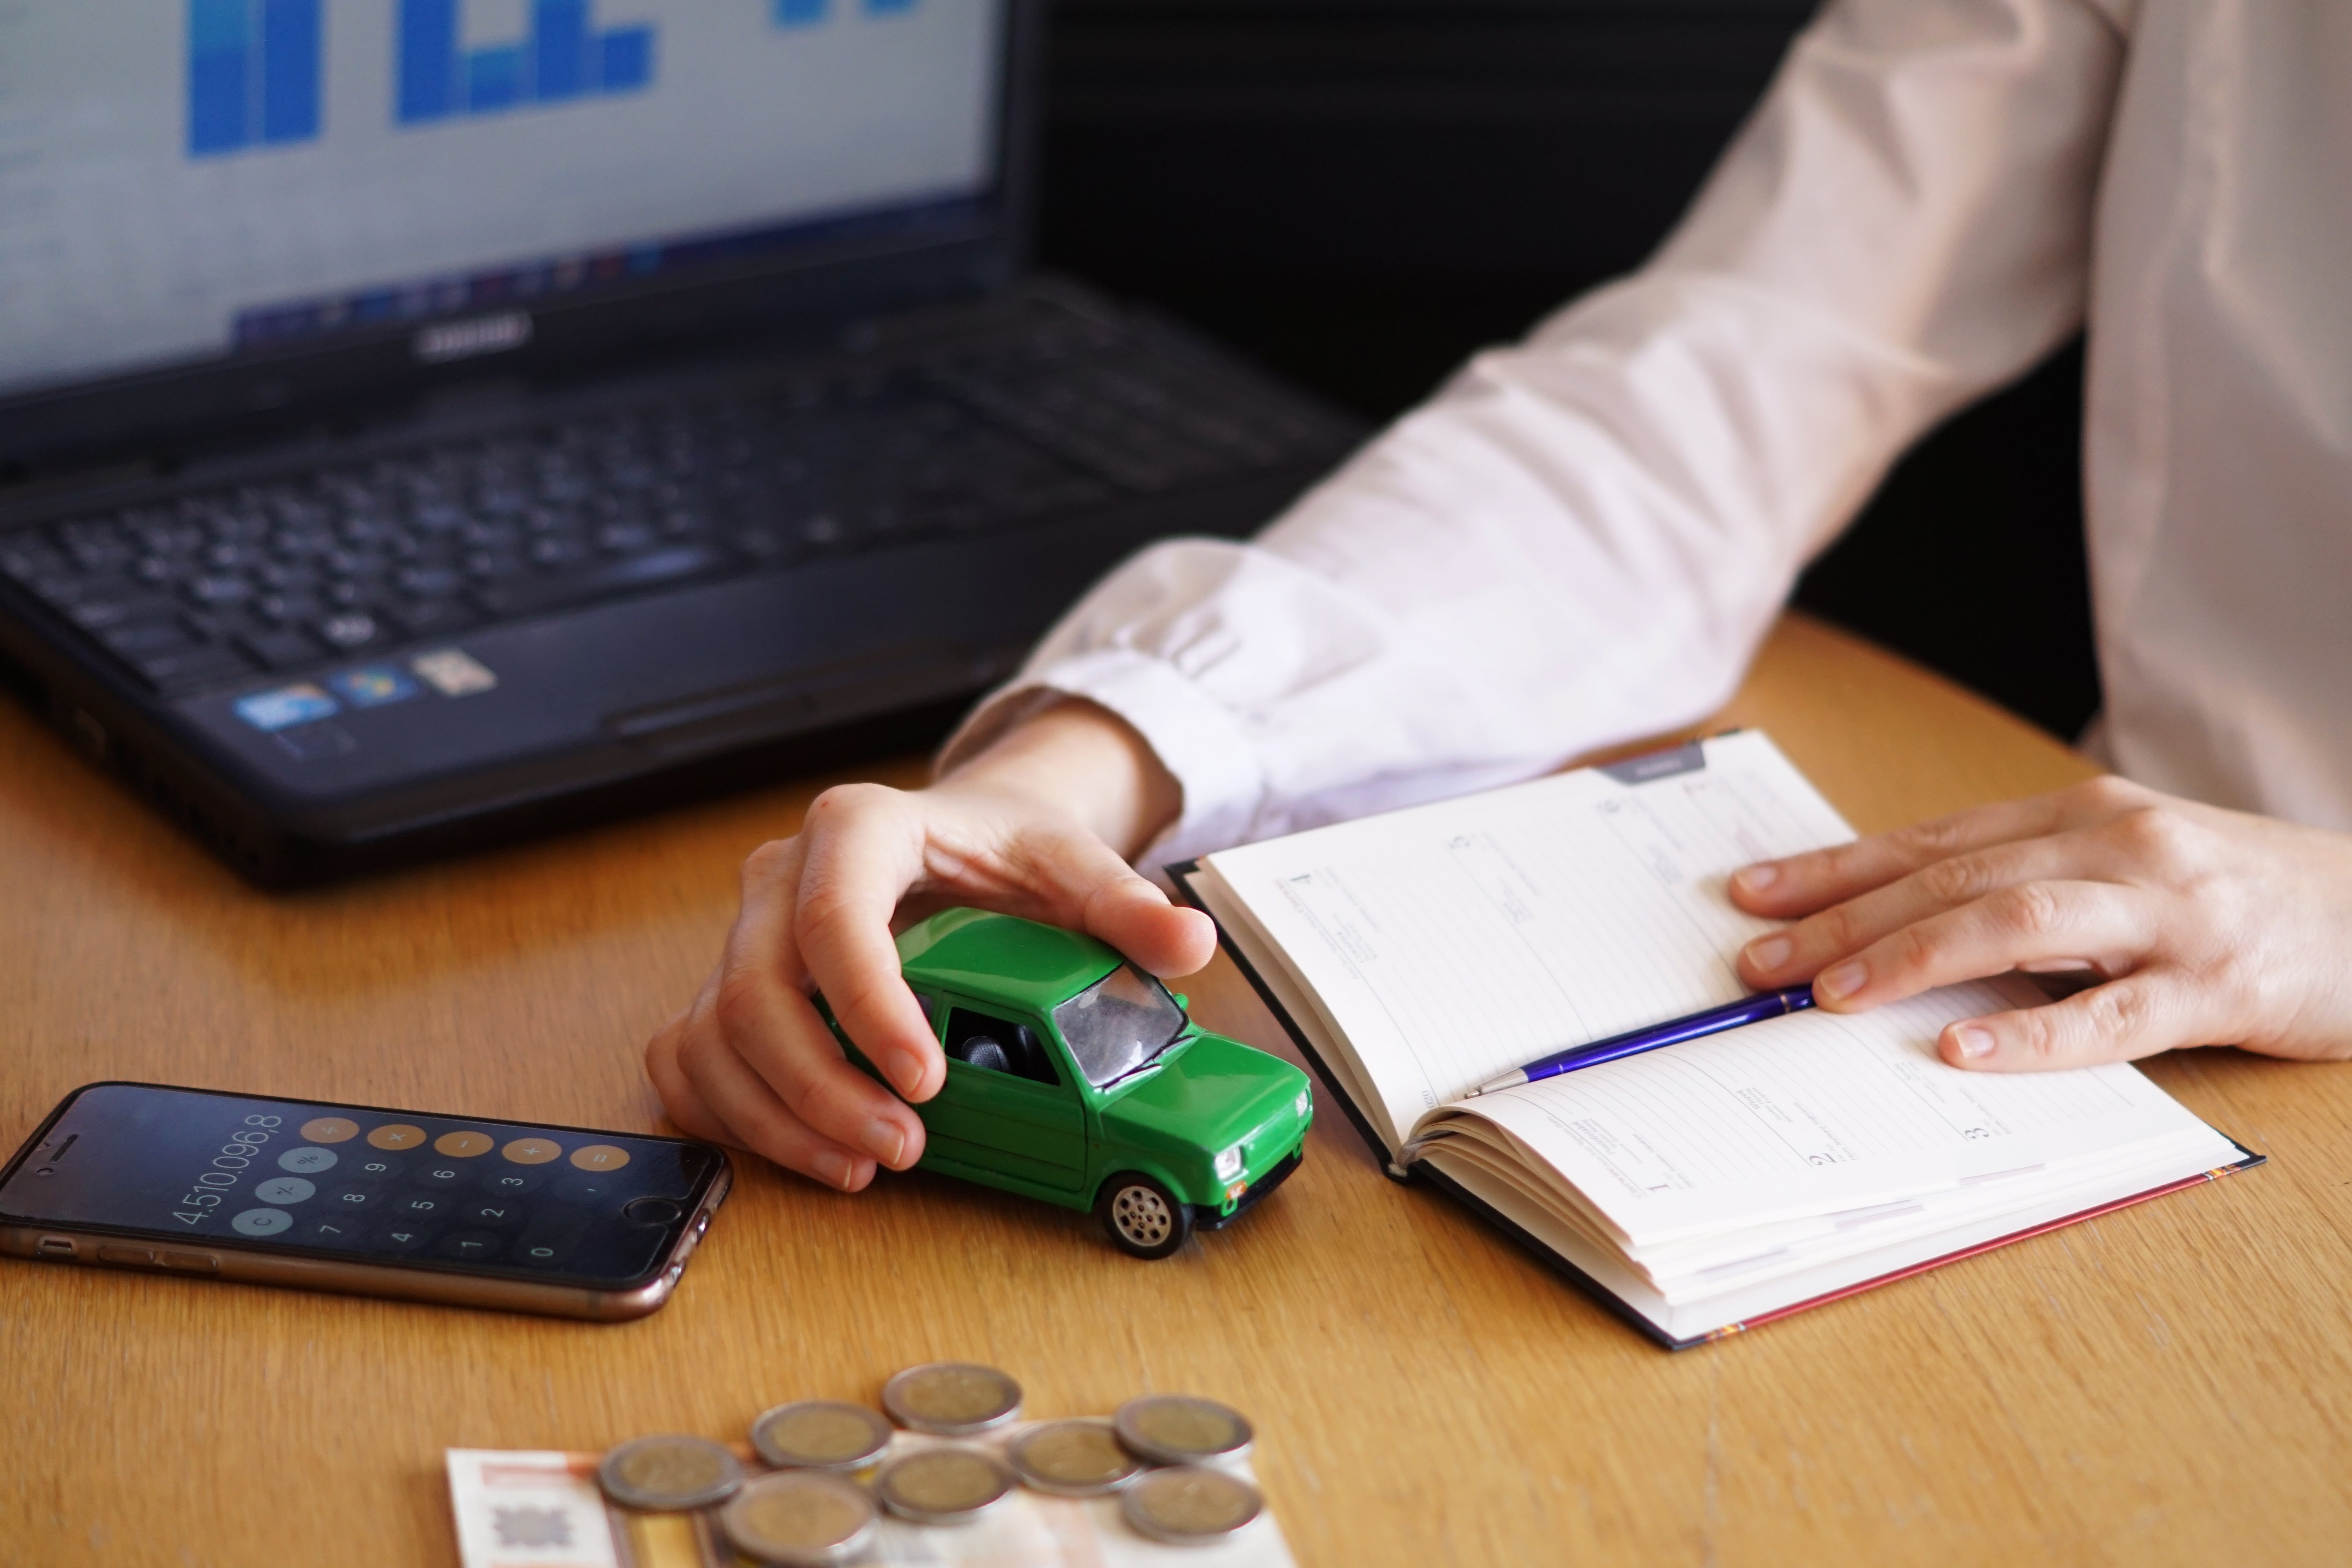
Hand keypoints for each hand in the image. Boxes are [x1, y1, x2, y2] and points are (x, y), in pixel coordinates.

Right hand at [646, 700, 1215, 1189]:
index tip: (924, 1081)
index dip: (867, 1006)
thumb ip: (1127, 904)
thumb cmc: (1006, 848)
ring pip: (713, 1034)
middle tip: (903, 1148)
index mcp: (860, 827)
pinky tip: (803, 1152)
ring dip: (778, 1116)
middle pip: (753, 990)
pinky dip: (731, 1115)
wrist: (962, 832)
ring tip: (863, 1167)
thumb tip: (1189, 943)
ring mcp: (743, 933)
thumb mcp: (1073, 863)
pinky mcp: (728, 986)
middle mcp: (781, 876)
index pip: (832, 917)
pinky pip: (690, 1057)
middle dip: (820, 1085)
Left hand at [1727, 775, 2351, 1070]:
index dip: (1833, 869)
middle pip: (1952, 878)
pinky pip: (2110, 1015)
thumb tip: (1898, 921)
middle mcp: (2114, 847)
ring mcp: (2168, 914)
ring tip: (1832, 995)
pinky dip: (2029, 1032)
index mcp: (2079, 815)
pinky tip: (1961, 1048)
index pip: (1928, 839)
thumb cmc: (2231, 894)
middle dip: (1843, 919)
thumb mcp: (2120, 866)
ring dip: (1911, 959)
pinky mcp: (2218, 985)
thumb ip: (2024, 884)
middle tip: (1760, 960)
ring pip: (2017, 924)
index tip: (1751, 896)